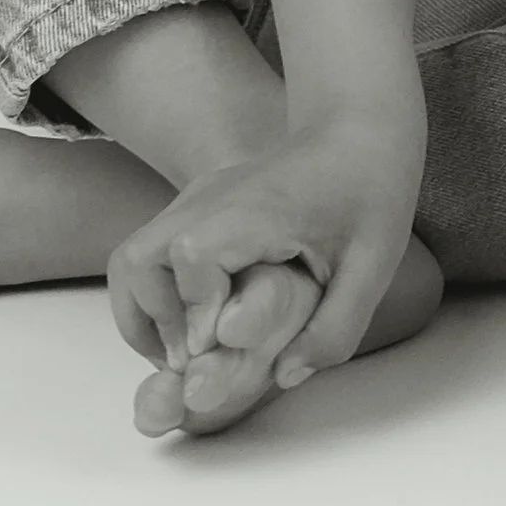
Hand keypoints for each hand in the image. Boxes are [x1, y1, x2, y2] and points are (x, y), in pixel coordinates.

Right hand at [107, 117, 424, 400]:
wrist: (360, 127)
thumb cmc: (371, 191)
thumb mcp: (372, 265)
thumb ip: (334, 328)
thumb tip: (283, 378)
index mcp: (254, 209)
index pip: (191, 256)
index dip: (195, 310)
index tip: (216, 346)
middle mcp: (211, 197)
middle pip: (137, 258)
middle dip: (152, 320)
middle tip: (191, 359)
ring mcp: (196, 197)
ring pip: (132, 257)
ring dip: (146, 310)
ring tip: (187, 349)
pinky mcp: (195, 203)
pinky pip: (150, 252)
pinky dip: (155, 294)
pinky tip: (195, 323)